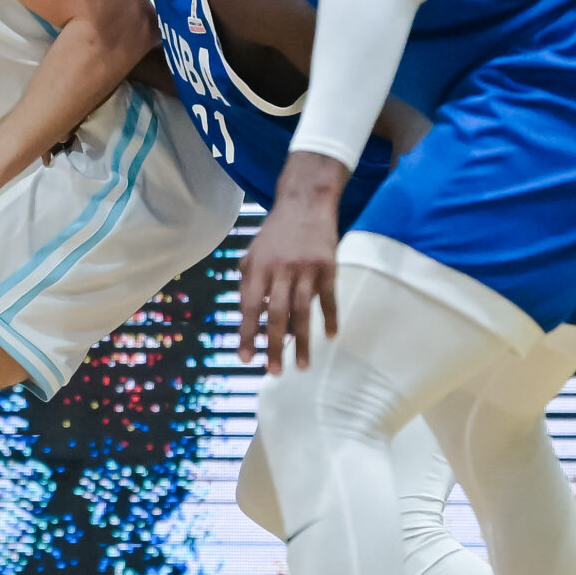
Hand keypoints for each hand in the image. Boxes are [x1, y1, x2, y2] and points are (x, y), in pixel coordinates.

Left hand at [237, 151, 348, 372]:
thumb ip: (248, 280)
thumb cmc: (276, 232)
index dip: (246, 334)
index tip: (245, 358)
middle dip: (274, 346)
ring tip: (302, 366)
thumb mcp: (253, 251)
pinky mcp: (328, 266)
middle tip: (273, 372)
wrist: (305, 202)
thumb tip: (248, 313)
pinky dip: (330, 318)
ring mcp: (306, 269)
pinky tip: (329, 337)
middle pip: (276, 315)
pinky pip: (329, 298)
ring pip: (303, 312)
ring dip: (302, 342)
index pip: (249, 308)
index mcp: (257, 268)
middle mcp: (280, 270)